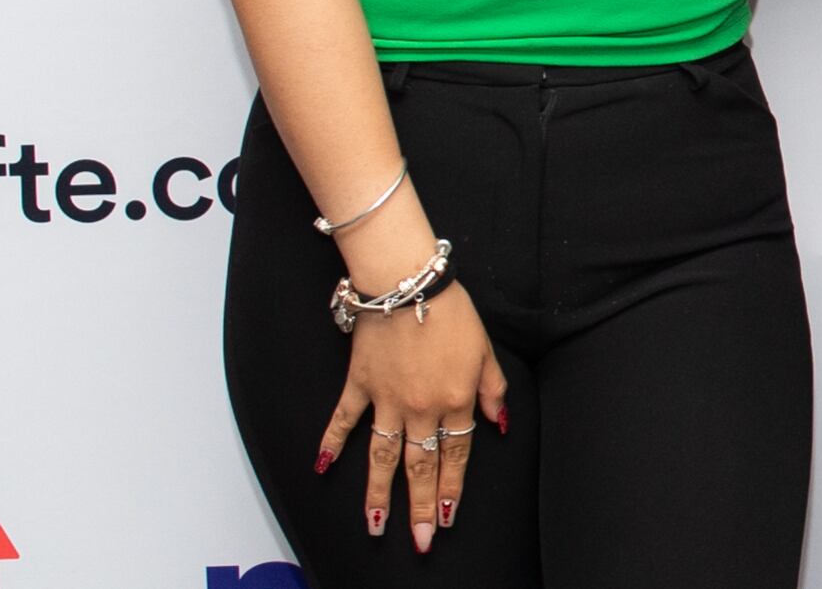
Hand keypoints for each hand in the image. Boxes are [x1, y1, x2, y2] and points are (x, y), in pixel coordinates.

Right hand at [314, 278, 506, 552]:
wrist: (408, 281)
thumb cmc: (451, 310)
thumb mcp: (485, 349)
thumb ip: (492, 389)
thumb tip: (499, 424)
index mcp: (455, 400)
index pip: (457, 454)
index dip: (454, 488)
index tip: (448, 517)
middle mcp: (421, 407)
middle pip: (421, 466)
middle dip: (421, 507)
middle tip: (420, 540)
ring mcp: (387, 399)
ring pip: (382, 457)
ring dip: (378, 494)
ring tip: (375, 526)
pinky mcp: (360, 384)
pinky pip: (344, 420)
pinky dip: (331, 442)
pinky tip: (323, 468)